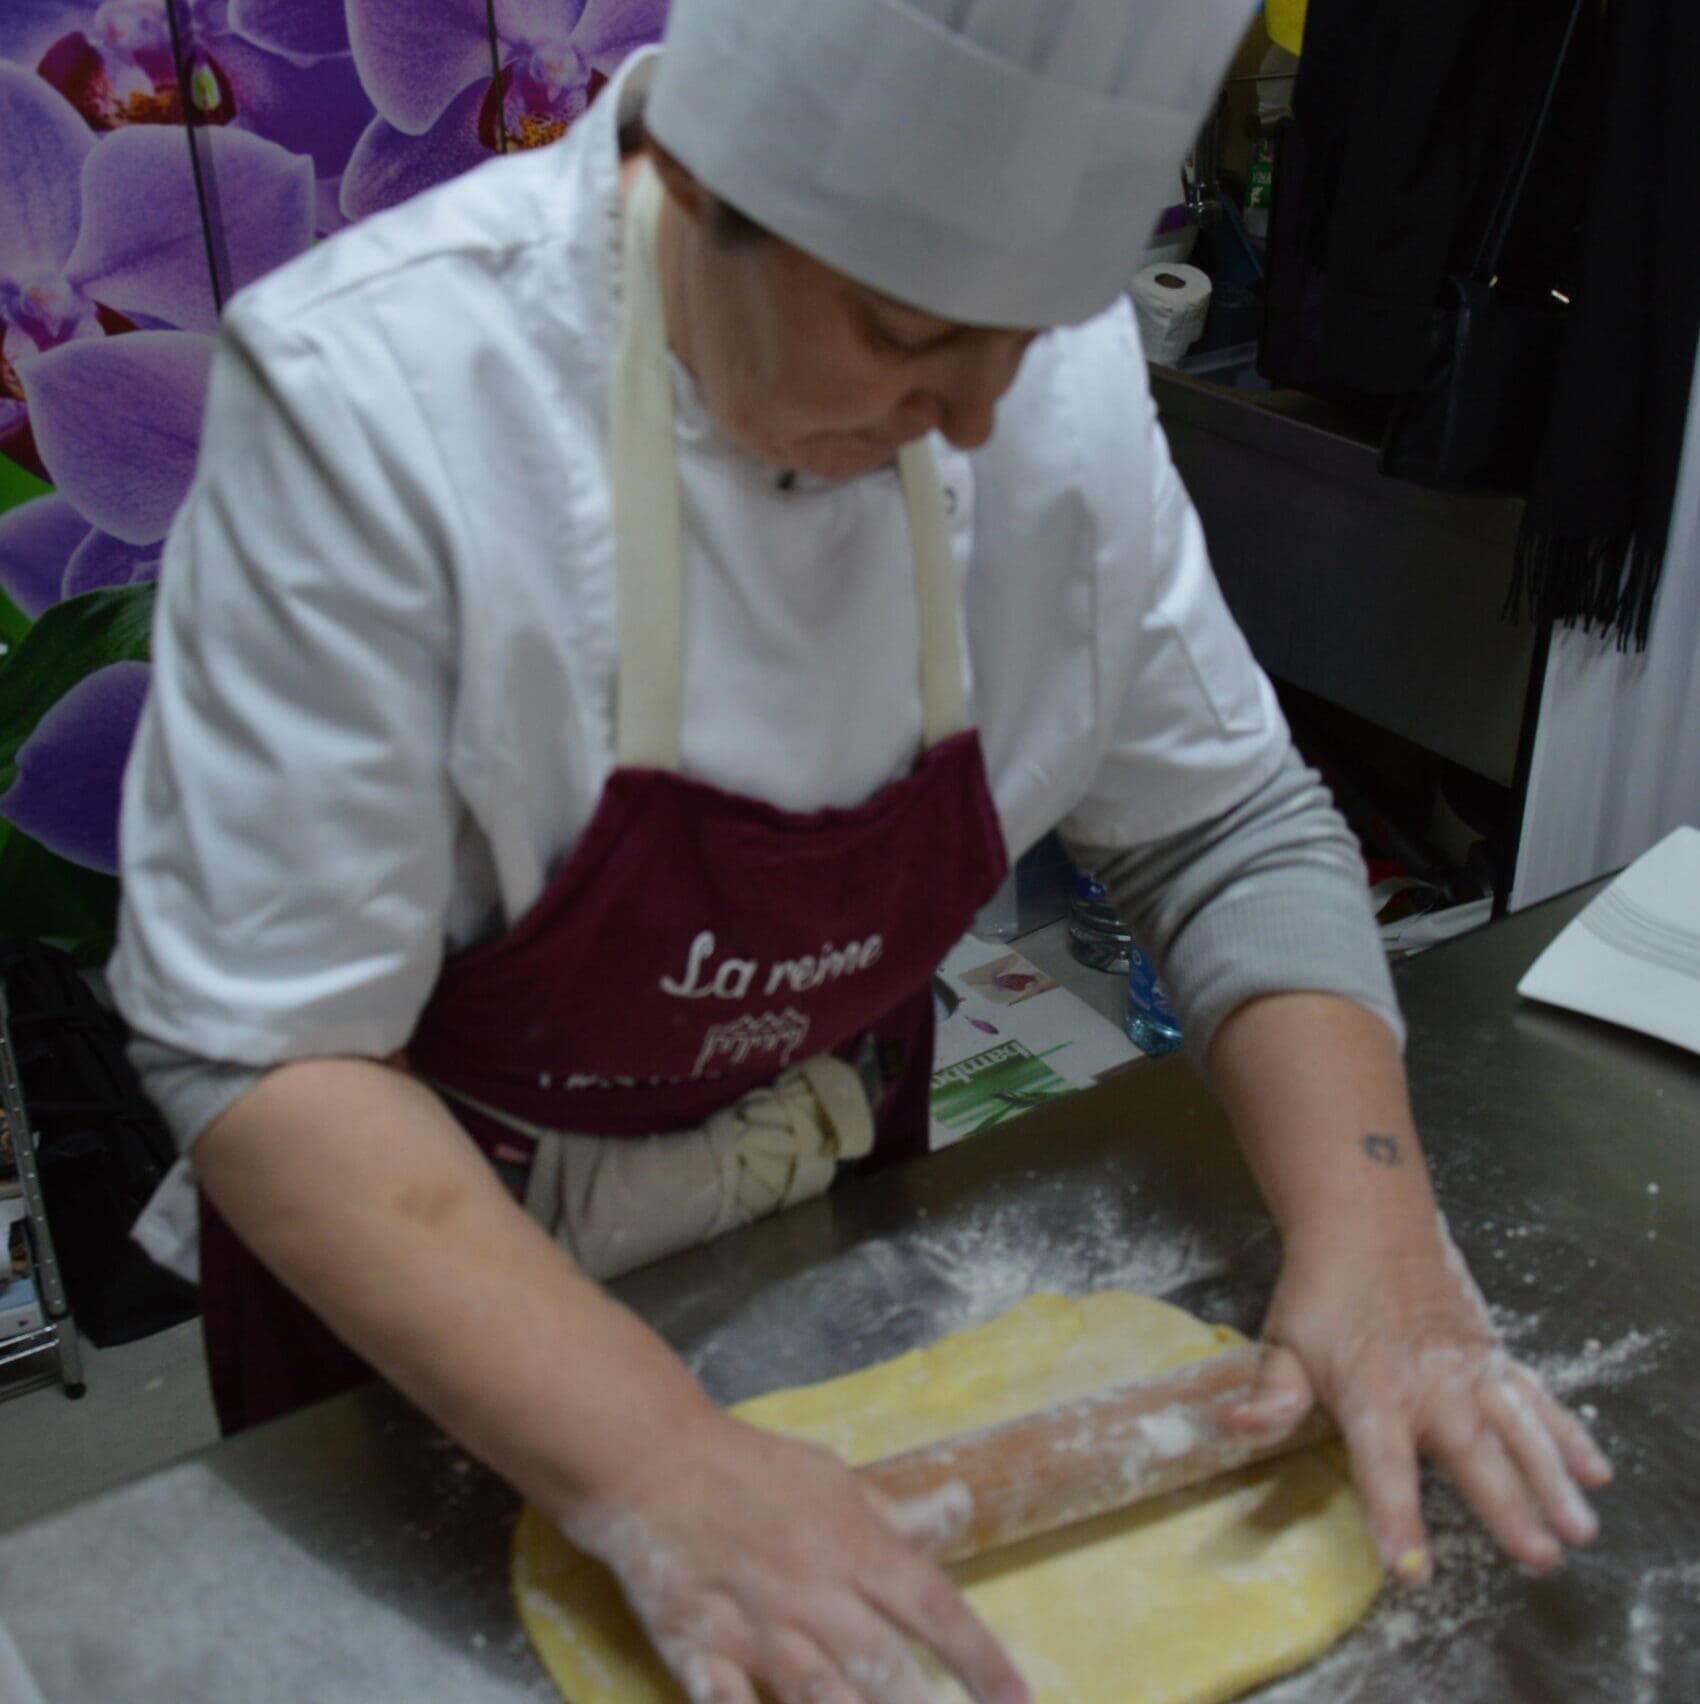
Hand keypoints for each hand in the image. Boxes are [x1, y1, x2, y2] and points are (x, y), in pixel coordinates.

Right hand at [561, 1407, 1029, 1703]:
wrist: (650, 1462)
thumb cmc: (752, 1470)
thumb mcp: (832, 1479)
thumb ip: (895, 1515)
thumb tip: (962, 1507)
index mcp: (852, 1544)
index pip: (932, 1606)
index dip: (981, 1658)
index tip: (1019, 1698)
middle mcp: (811, 1590)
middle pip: (882, 1664)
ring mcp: (753, 1626)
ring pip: (819, 1696)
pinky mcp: (696, 1650)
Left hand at [1223, 1222, 1612, 1585]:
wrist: (1367, 1221)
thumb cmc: (1321, 1291)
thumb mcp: (1284, 1342)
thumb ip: (1271, 1396)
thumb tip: (1234, 1428)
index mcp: (1371, 1391)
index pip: (1382, 1464)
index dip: (1395, 1515)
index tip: (1411, 1566)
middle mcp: (1429, 1385)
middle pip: (1473, 1454)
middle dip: (1507, 1506)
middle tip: (1538, 1557)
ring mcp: (1469, 1369)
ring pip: (1519, 1430)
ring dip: (1552, 1479)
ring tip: (1580, 1528)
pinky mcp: (1494, 1355)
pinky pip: (1537, 1398)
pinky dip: (1568, 1433)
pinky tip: (1595, 1470)